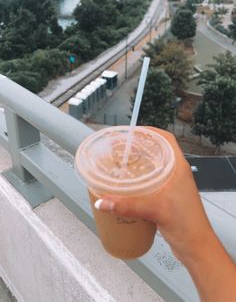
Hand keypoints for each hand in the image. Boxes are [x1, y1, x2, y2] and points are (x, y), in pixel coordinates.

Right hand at [95, 127, 214, 263]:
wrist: (197, 247)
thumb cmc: (187, 224)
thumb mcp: (154, 209)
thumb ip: (126, 205)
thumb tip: (103, 201)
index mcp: (178, 168)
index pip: (166, 139)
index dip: (150, 131)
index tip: (133, 131)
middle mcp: (177, 174)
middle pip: (158, 152)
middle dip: (140, 148)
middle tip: (122, 148)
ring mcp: (174, 186)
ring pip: (155, 168)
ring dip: (140, 165)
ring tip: (122, 165)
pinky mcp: (169, 198)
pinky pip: (153, 183)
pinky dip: (140, 181)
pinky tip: (129, 187)